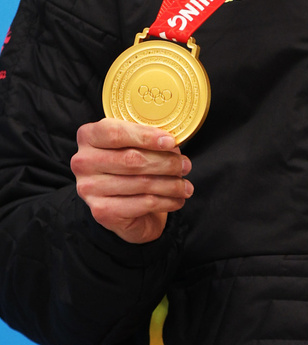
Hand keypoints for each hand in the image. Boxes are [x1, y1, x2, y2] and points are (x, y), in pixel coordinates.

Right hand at [71, 118, 192, 243]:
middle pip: (132, 159)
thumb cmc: (129, 166)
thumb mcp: (134, 144)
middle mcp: (83, 161)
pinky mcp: (101, 211)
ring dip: (170, 184)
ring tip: (186, 185)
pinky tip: (177, 200)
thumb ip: (146, 137)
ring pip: (141, 183)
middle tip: (186, 165)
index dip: (146, 136)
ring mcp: (89, 188)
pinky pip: (142, 203)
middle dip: (166, 162)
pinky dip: (165, 201)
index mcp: (88, 136)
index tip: (171, 141)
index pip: (116, 133)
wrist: (119, 206)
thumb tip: (172, 141)